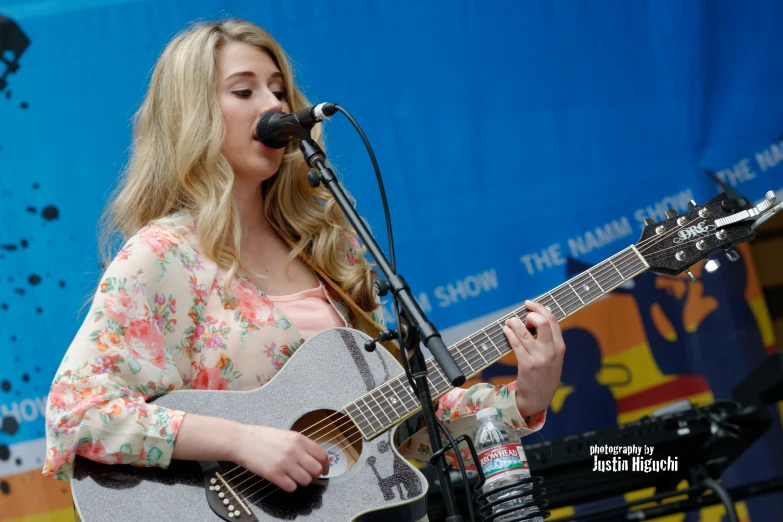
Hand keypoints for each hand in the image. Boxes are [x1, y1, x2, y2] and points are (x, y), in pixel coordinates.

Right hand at [231, 425, 329, 492]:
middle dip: (313, 474)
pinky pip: (291, 487)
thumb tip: (313, 456)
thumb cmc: (261, 437)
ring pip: (306, 480)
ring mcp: (284, 463)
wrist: (241, 440)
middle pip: (317, 470)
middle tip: (306, 474)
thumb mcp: (285, 434)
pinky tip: (283, 480)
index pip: (322, 455)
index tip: (324, 470)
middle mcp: (294, 451)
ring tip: (292, 476)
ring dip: (301, 481)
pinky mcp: (274, 474)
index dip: (326, 465)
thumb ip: (300, 444)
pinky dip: (289, 486)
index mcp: (299, 439)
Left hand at [502, 300, 565, 417]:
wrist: (539, 398)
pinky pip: (517, 344)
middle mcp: (552, 351)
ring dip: (515, 323)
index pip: (552, 320)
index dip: (539, 308)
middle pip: (543, 323)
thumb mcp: (554, 357)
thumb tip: (540, 317)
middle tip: (522, 316)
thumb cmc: (545, 374)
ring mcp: (540, 359)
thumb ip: (550, 340)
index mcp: (560, 347)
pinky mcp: (527, 365)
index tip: (529, 304)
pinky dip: (510, 334)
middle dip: (530, 314)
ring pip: (526, 334)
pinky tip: (506, 330)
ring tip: (509, 321)